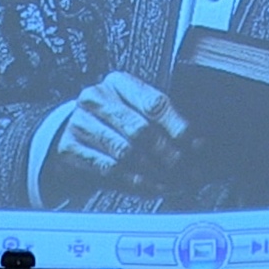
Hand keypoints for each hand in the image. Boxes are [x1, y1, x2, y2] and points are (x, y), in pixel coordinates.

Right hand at [50, 71, 189, 190]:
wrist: (73, 135)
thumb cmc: (115, 123)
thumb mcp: (139, 112)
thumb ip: (168, 124)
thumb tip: (198, 145)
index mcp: (120, 83)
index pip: (155, 103)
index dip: (178, 127)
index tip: (195, 145)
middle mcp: (97, 98)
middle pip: (140, 130)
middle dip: (167, 154)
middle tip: (184, 169)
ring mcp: (80, 123)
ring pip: (125, 152)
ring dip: (153, 171)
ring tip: (171, 181)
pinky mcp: (70, 148)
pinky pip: (109, 169)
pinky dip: (135, 182)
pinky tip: (150, 186)